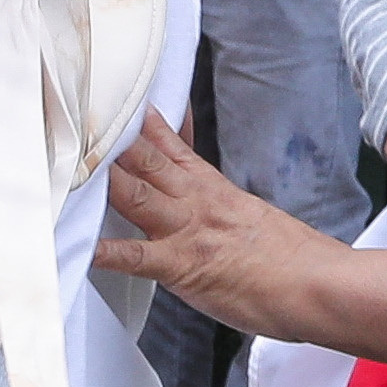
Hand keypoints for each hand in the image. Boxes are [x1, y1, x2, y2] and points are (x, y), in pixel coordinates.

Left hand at [97, 115, 348, 342]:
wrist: (322, 285)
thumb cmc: (293, 262)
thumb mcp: (254, 217)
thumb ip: (222, 203)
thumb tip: (208, 197)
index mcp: (213, 191)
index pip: (171, 147)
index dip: (141, 125)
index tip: (116, 101)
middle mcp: (196, 203)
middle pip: (144, 160)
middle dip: (108, 140)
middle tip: (75, 117)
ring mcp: (187, 231)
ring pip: (134, 194)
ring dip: (100, 179)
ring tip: (65, 163)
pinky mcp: (183, 265)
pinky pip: (136, 257)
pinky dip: (106, 253)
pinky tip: (79, 247)